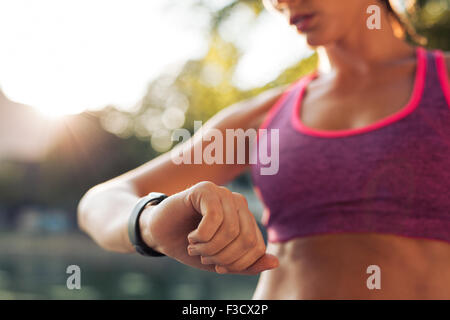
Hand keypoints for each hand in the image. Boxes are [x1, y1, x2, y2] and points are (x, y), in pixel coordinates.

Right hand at [139, 181, 278, 274]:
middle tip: (204, 257)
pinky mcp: (206, 189)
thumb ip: (247, 265)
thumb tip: (275, 263)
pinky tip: (192, 237)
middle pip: (246, 240)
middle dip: (223, 257)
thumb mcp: (221, 262)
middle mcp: (238, 203)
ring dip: (209, 248)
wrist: (160, 234)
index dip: (238, 264)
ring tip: (195, 247)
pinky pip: (214, 217)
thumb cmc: (192, 247)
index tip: (219, 266)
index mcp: (246, 219)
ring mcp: (223, 193)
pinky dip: (201, 236)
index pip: (258, 247)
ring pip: (231, 230)